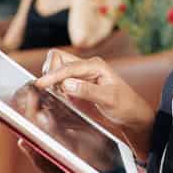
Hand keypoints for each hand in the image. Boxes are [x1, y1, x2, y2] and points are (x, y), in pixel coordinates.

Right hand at [35, 50, 154, 158]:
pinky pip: (61, 79)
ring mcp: (82, 74)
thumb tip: (67, 83)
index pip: (68, 67)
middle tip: (52, 90)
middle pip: (58, 58)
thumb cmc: (125, 105)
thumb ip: (87, 91)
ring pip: (57, 68)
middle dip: (50, 72)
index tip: (40, 85)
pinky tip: (63, 98)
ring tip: (61, 96)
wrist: (132, 115)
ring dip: (53, 80)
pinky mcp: (78, 83)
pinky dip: (56, 87)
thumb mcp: (109, 99)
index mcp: (95, 65)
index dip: (52, 75)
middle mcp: (87, 66)